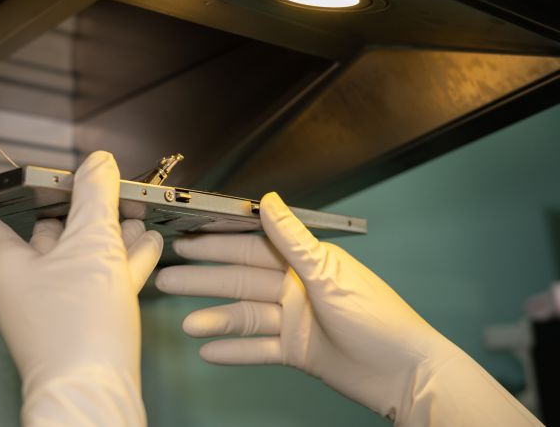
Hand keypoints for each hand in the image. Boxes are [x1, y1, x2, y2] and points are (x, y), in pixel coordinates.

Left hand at [0, 151, 162, 425]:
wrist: (95, 390)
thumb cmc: (77, 327)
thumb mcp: (92, 242)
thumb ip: (95, 198)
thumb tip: (99, 163)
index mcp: (11, 266)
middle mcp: (28, 288)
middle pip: (47, 240)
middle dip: (76, 216)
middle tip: (96, 194)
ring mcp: (55, 310)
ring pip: (80, 261)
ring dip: (107, 239)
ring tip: (133, 222)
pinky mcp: (83, 326)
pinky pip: (101, 284)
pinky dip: (121, 266)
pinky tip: (146, 251)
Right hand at [156, 192, 539, 425]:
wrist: (404, 373)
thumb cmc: (377, 318)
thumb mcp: (329, 273)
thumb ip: (292, 240)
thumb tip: (268, 200)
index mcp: (305, 263)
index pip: (251, 247)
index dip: (217, 243)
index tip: (186, 237)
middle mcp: (296, 288)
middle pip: (240, 280)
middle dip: (204, 279)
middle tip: (167, 277)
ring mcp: (295, 320)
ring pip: (245, 315)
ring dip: (216, 319)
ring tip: (186, 324)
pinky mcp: (297, 351)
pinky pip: (258, 348)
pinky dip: (235, 350)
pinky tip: (210, 350)